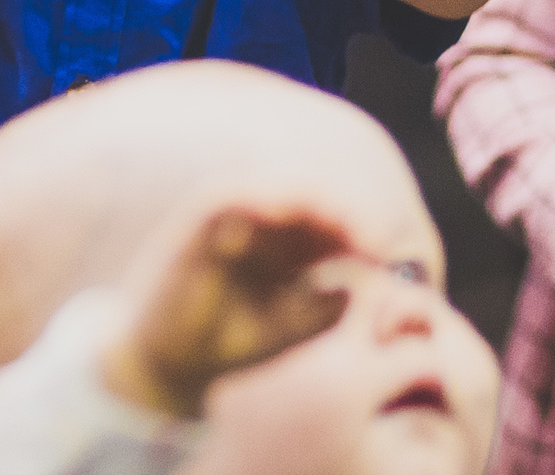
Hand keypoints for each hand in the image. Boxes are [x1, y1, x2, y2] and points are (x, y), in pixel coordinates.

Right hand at [104, 203, 356, 418]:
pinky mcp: (199, 219)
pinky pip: (235, 194)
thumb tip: (367, 278)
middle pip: (316, 198)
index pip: (333, 221)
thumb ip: (329, 304)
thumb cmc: (234, 347)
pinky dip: (265, 197)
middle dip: (348, 212)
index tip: (383, 255)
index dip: (362, 229)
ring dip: (317, 200)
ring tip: (343, 226)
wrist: (171, 366)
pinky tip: (292, 214)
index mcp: (289, 246)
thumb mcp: (293, 327)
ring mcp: (232, 217)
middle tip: (373, 239)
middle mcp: (264, 224)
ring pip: (283, 188)